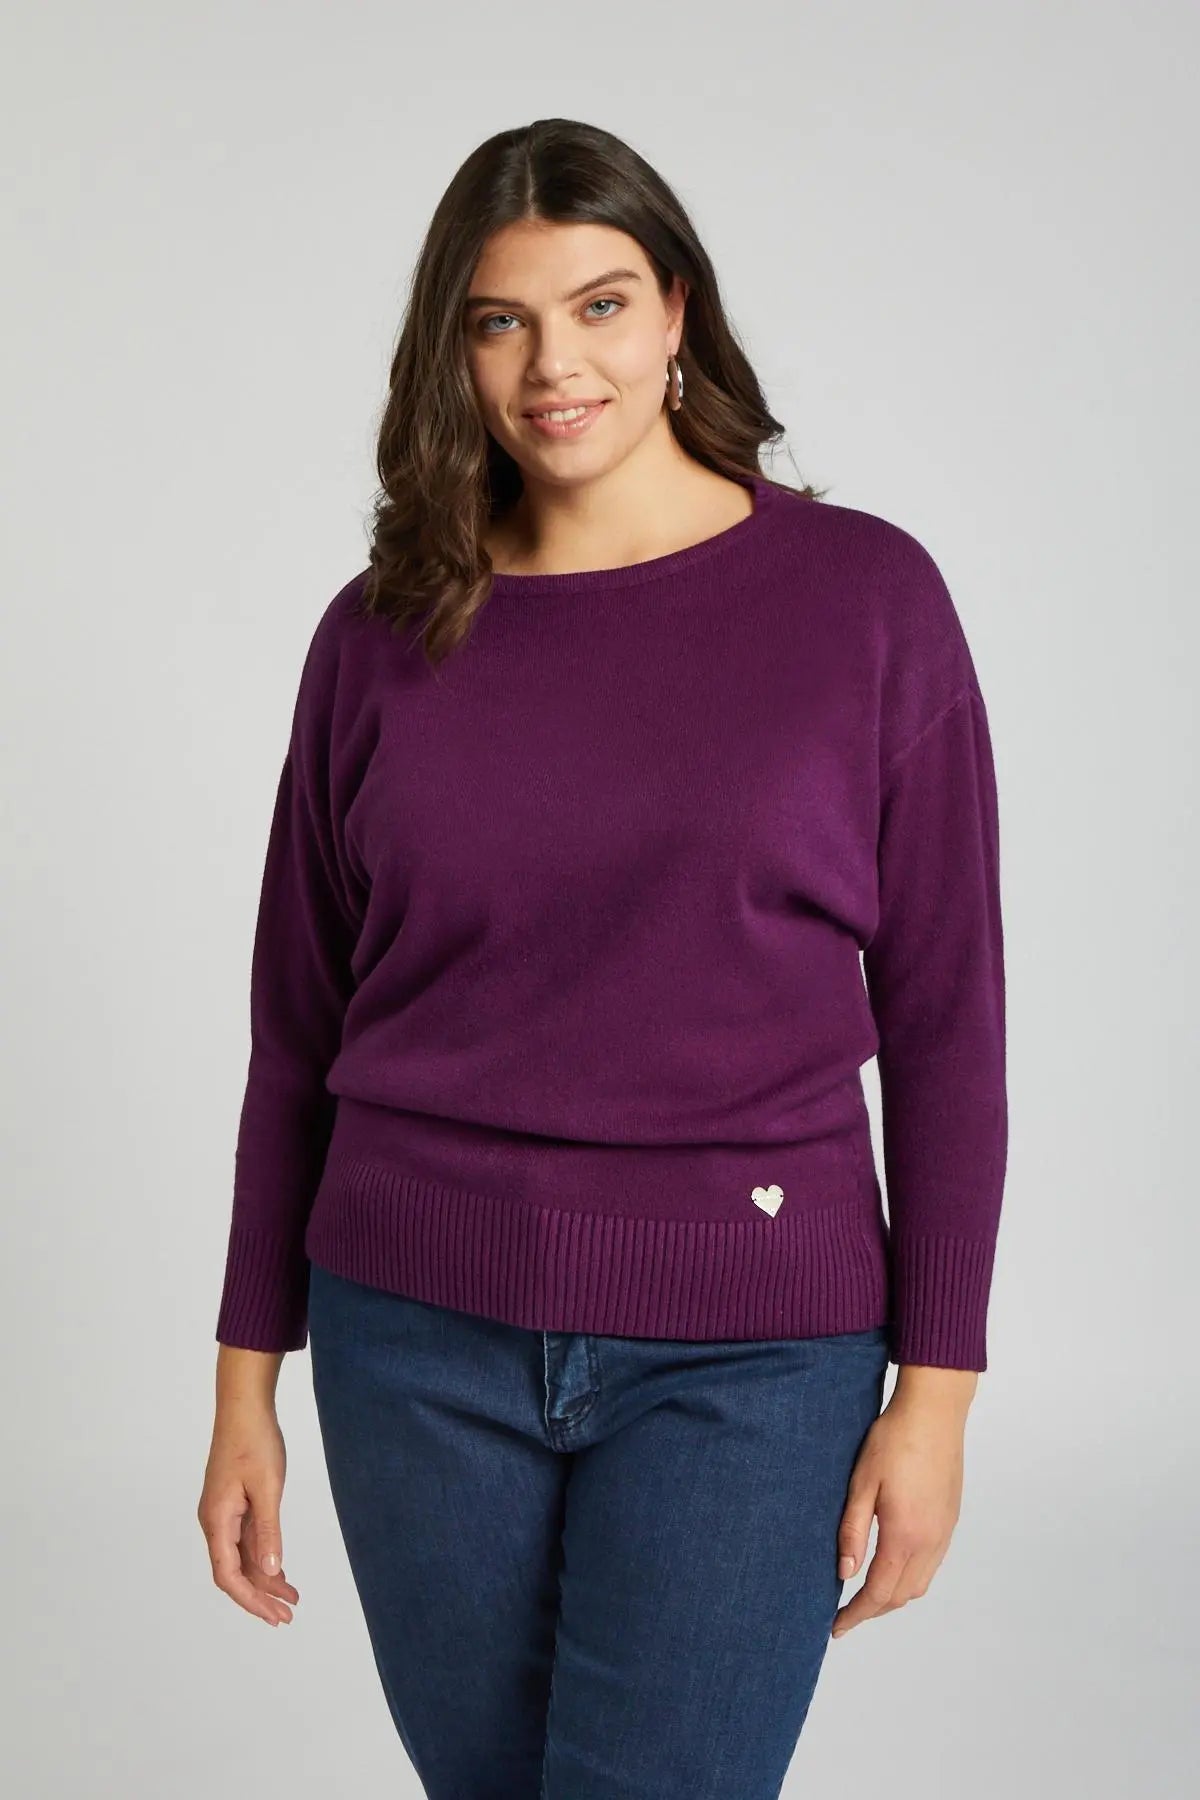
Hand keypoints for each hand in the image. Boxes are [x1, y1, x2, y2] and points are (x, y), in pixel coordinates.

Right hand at [197, 1405, 300, 1627]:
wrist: (244, 1407)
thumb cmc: (254, 1441)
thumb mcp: (267, 1488)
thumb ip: (268, 1532)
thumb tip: (269, 1572)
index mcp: (217, 1520)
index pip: (228, 1574)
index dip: (249, 1599)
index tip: (273, 1615)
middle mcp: (215, 1521)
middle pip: (234, 1571)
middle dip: (259, 1596)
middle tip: (287, 1616)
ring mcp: (223, 1513)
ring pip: (241, 1557)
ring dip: (264, 1578)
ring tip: (292, 1598)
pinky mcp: (233, 1504)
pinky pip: (245, 1540)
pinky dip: (263, 1557)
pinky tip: (280, 1571)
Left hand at [829, 1383, 966, 1638]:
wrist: (934, 1412)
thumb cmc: (894, 1440)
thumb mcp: (862, 1483)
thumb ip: (853, 1531)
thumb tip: (844, 1573)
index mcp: (905, 1535)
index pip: (879, 1593)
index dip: (856, 1615)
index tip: (836, 1627)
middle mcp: (930, 1540)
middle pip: (902, 1595)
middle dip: (873, 1610)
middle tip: (845, 1612)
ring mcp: (944, 1531)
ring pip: (920, 1584)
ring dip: (893, 1596)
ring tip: (865, 1594)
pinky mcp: (950, 1519)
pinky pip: (932, 1564)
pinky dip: (910, 1577)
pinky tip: (892, 1565)